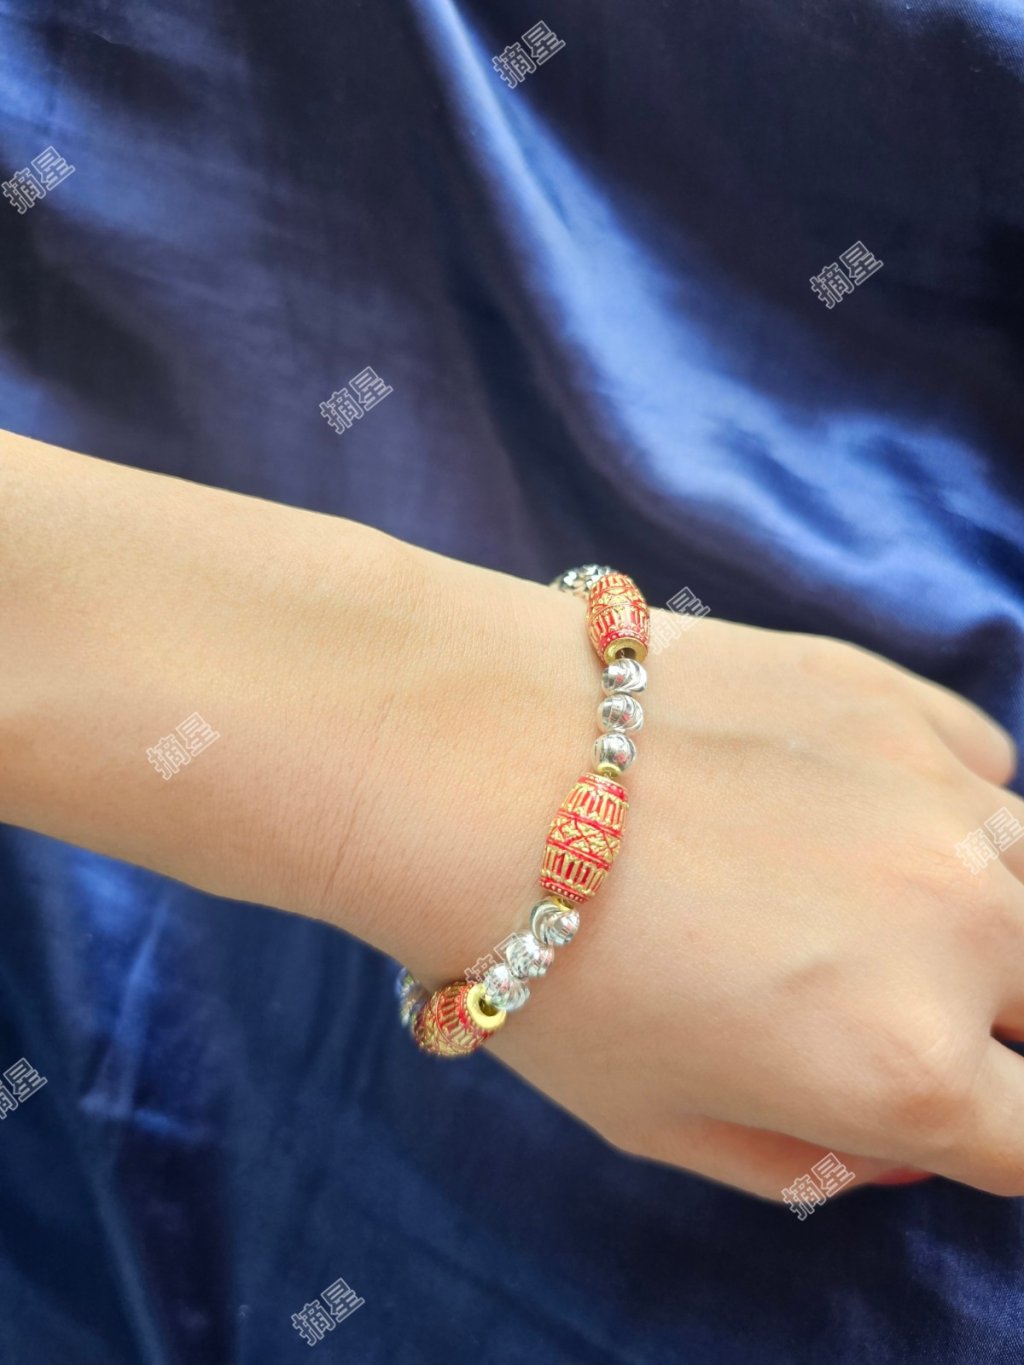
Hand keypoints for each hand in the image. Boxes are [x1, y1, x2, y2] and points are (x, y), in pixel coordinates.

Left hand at [458, 612, 1023, 1199]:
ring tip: (867, 898)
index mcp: (904, 1067)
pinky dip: (946, 804)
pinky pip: (981, 765)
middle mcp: (959, 927)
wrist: (468, 759)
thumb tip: (898, 1140)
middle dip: (998, 1023)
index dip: (988, 1137)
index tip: (942, 1110)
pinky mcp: (893, 694)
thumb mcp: (654, 1124)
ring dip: (982, 911)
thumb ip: (805, 1161)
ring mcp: (938, 793)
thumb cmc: (537, 964)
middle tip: (886, 998)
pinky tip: (850, 802)